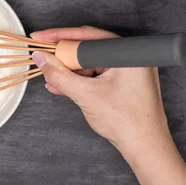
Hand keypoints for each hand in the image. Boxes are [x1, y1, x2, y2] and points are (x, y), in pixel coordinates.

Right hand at [31, 26, 171, 157]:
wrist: (145, 148)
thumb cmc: (126, 122)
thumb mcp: (85, 95)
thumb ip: (60, 75)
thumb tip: (41, 59)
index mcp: (127, 53)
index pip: (87, 36)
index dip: (60, 36)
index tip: (41, 38)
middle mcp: (130, 58)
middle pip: (88, 49)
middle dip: (63, 56)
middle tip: (43, 58)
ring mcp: (127, 72)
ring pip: (90, 64)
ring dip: (69, 71)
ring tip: (50, 77)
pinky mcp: (122, 85)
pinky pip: (96, 76)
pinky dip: (79, 80)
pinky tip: (60, 86)